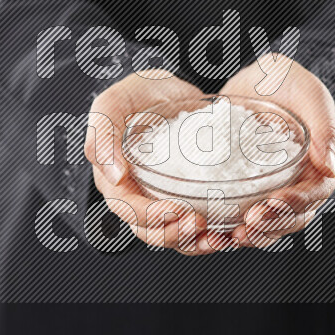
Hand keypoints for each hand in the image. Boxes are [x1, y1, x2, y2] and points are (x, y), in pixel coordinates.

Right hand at [84, 71, 238, 254]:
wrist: (170, 91)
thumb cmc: (138, 94)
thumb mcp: (114, 103)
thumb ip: (103, 134)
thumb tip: (114, 175)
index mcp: (114, 180)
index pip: (128, 209)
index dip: (150, 216)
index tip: (177, 210)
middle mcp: (137, 196)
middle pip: (151, 231)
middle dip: (176, 234)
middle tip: (201, 224)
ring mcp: (163, 200)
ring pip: (175, 235)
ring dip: (196, 243)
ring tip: (219, 237)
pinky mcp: (188, 198)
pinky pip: (197, 225)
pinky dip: (213, 233)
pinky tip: (231, 230)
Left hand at [219, 53, 334, 247]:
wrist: (255, 80)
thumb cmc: (286, 80)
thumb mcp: (307, 91)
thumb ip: (323, 124)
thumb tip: (330, 166)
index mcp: (320, 164)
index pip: (315, 194)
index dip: (294, 204)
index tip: (270, 205)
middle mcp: (299, 181)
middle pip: (293, 217)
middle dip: (271, 226)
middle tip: (246, 227)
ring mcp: (273, 188)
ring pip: (269, 223)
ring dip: (252, 234)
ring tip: (230, 236)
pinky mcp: (247, 188)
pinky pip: (243, 213)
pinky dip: (230, 224)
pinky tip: (211, 227)